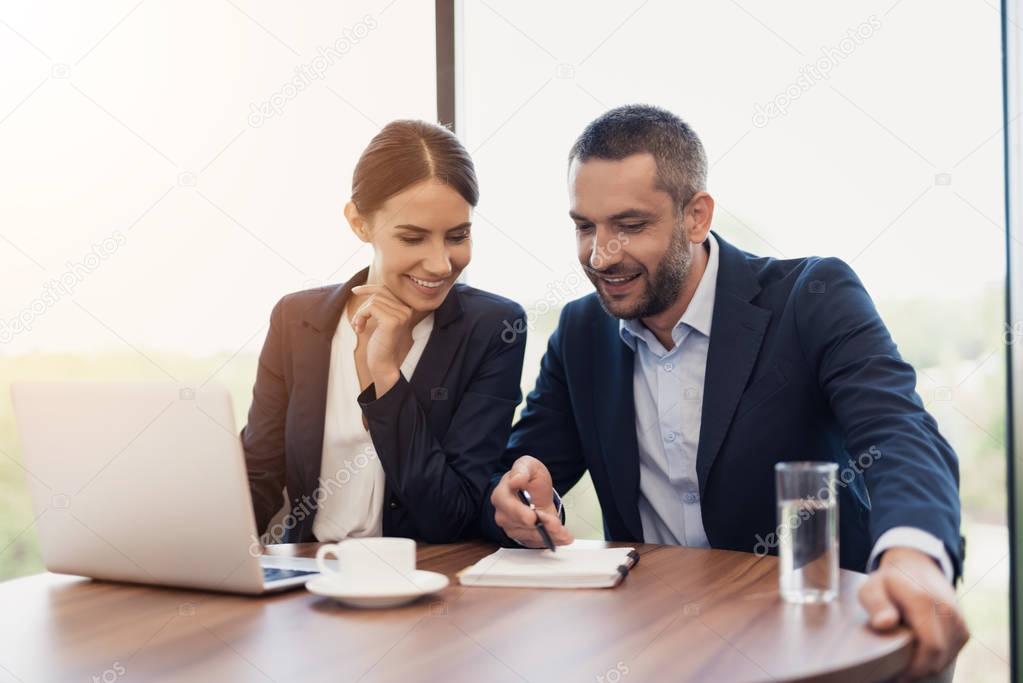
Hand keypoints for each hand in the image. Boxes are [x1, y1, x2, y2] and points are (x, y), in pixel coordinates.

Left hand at [351, 284, 413, 394]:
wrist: (383, 365)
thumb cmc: (379, 345)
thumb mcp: (379, 321)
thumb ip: (377, 306)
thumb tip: (360, 288)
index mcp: (406, 309)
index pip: (386, 290)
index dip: (369, 288)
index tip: (354, 290)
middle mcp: (406, 310)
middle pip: (379, 294)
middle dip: (363, 304)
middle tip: (357, 321)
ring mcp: (401, 315)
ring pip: (373, 301)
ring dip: (360, 314)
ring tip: (359, 327)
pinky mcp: (392, 321)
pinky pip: (371, 308)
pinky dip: (361, 317)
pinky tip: (360, 329)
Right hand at [491, 455, 573, 546]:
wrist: (535, 491)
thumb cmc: (529, 478)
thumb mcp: (527, 466)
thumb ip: (521, 471)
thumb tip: (516, 480)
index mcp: (501, 495)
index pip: (508, 507)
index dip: (520, 513)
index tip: (532, 517)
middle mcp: (504, 514)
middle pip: (522, 525)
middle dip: (541, 526)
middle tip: (556, 525)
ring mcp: (512, 527)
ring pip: (531, 536)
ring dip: (549, 535)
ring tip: (563, 532)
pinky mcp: (524, 537)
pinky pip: (539, 542)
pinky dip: (552, 540)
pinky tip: (563, 537)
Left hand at [858, 547, 968, 680]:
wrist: (916, 566)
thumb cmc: (889, 582)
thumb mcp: (872, 588)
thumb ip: (876, 605)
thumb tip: (885, 623)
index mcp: (925, 602)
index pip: (931, 646)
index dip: (916, 668)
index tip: (898, 676)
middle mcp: (948, 611)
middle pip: (938, 657)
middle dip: (918, 670)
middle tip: (897, 672)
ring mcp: (959, 620)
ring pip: (945, 658)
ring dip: (926, 664)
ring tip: (904, 656)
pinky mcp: (963, 628)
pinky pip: (951, 653)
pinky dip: (936, 658)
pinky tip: (918, 650)